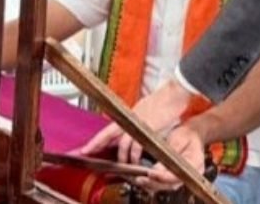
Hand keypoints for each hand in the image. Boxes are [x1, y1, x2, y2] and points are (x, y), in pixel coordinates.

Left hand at [76, 79, 192, 163]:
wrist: (173, 93)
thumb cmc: (163, 101)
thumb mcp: (145, 111)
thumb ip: (137, 121)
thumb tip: (132, 130)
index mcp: (128, 115)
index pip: (107, 129)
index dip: (96, 140)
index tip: (85, 148)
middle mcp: (130, 119)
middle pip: (108, 134)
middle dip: (96, 146)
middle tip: (87, 154)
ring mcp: (137, 123)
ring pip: (122, 143)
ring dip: (121, 157)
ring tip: (122, 165)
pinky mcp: (147, 128)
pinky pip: (136, 145)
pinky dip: (135, 155)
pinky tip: (136, 161)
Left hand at [134, 123, 205, 191]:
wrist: (193, 135)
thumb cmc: (187, 136)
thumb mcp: (179, 139)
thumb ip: (170, 152)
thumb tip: (156, 168)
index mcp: (195, 164)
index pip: (178, 175)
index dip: (163, 177)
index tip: (150, 173)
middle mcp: (189, 175)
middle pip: (170, 185)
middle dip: (153, 183)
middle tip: (140, 179)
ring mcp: (182, 178)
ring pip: (165, 186)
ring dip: (151, 185)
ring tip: (139, 180)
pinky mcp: (174, 178)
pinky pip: (163, 184)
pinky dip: (153, 182)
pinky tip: (143, 179)